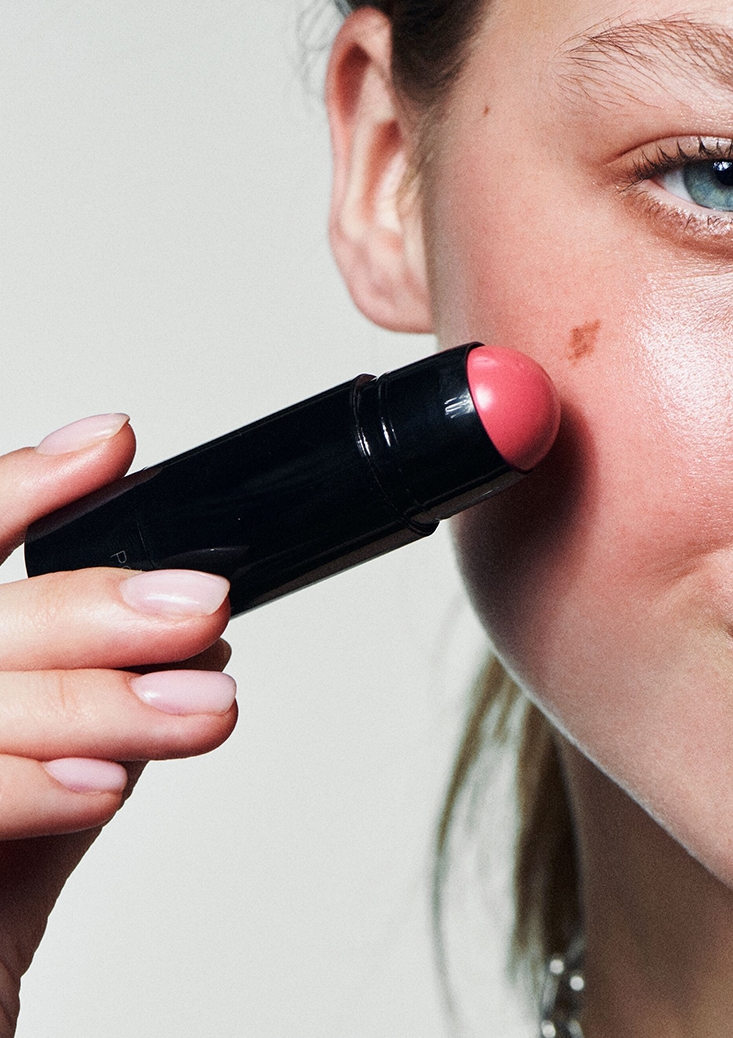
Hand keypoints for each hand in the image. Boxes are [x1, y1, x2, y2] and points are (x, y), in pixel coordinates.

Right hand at [0, 415, 235, 1033]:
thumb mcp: (38, 797)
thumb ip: (87, 718)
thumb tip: (189, 651)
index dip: (17, 489)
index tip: (114, 443)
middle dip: (90, 608)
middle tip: (203, 605)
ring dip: (97, 700)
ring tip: (205, 708)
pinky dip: (27, 786)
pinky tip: (104, 787)